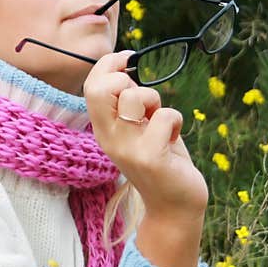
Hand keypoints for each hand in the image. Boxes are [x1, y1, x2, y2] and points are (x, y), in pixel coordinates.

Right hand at [83, 50, 208, 224]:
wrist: (174, 206)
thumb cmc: (161, 158)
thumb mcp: (138, 127)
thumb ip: (129, 103)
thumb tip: (126, 71)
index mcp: (103, 129)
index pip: (91, 86)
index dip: (109, 64)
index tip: (128, 60)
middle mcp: (109, 138)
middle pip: (99, 88)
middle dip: (124, 79)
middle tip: (142, 99)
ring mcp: (127, 149)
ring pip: (136, 97)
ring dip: (155, 100)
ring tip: (160, 120)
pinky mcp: (150, 158)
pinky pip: (165, 116)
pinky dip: (176, 121)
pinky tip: (174, 139)